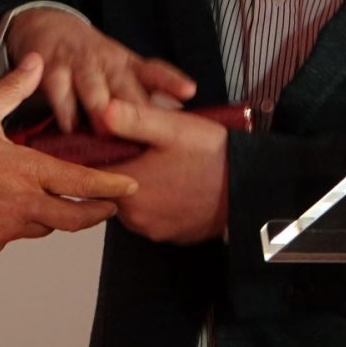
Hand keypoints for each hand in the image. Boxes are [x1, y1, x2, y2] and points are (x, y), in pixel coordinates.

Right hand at [0, 54, 137, 253]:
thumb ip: (13, 88)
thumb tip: (35, 62)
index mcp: (24, 170)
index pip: (81, 182)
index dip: (111, 185)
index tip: (130, 184)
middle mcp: (21, 204)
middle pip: (75, 218)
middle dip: (98, 211)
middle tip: (111, 205)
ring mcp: (6, 228)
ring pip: (46, 227)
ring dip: (56, 215)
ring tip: (60, 201)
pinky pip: (18, 235)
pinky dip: (23, 223)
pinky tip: (13, 207)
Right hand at [7, 8, 195, 133]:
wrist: (48, 26)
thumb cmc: (92, 59)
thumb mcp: (120, 67)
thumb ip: (145, 90)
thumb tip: (178, 115)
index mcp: (127, 64)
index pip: (154, 72)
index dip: (171, 81)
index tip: (189, 91)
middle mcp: (106, 62)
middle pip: (123, 84)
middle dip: (134, 104)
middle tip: (146, 125)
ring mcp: (78, 64)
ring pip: (92, 87)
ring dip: (99, 105)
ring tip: (106, 127)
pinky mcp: (51, 68)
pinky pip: (58, 91)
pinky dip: (64, 109)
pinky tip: (69, 127)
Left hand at [99, 98, 227, 244]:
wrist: (251, 189)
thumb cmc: (212, 156)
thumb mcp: (173, 128)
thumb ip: (133, 120)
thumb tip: (101, 110)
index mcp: (128, 189)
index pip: (94, 172)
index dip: (98, 152)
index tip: (110, 139)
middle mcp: (136, 218)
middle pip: (112, 188)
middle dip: (124, 168)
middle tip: (146, 148)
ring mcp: (154, 230)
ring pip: (133, 203)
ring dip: (142, 185)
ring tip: (163, 164)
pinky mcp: (172, 236)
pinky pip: (154, 216)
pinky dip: (159, 201)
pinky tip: (175, 182)